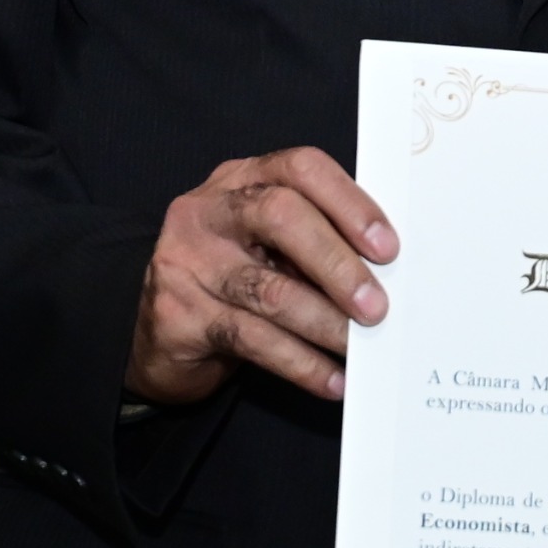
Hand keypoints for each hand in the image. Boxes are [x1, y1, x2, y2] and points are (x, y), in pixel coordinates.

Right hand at [125, 148, 395, 405]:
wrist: (159, 334)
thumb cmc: (234, 278)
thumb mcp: (270, 245)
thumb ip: (317, 240)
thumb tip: (386, 272)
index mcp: (241, 179)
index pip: (300, 168)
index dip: (349, 203)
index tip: (387, 248)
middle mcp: (208, 211)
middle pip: (281, 216)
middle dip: (337, 263)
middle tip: (376, 306)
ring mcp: (187, 261)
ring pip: (270, 289)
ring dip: (325, 323)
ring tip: (359, 346)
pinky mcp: (179, 315)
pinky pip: (253, 340)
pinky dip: (302, 363)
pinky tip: (332, 380)